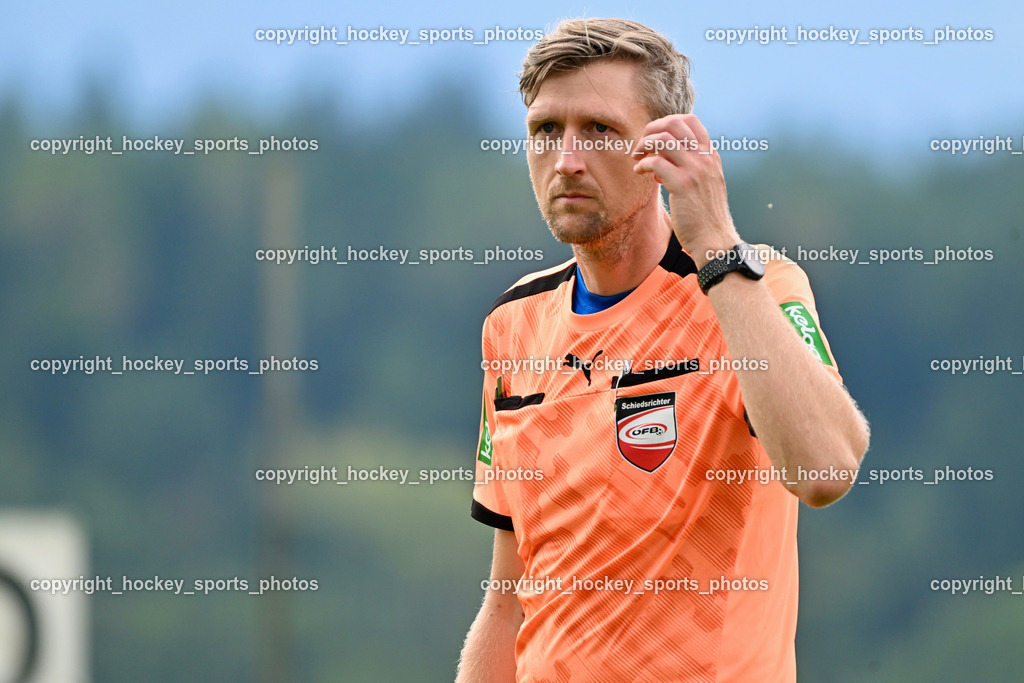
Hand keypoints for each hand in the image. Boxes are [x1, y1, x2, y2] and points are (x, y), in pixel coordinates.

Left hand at [632, 114, 739, 266]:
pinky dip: (642, 164)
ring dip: (644, 145)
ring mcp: (695, 170)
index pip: (690, 121)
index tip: (655, 138)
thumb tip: (665, 156)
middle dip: (652, 129)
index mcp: (710, 155)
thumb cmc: (705, 216)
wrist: (715, 240)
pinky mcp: (682, 185)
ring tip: (637, 157)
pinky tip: (639, 173)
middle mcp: (704, 158)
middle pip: (675, 123)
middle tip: (641, 144)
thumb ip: (691, 167)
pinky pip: (655, 163)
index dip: (666, 124)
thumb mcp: (705, 184)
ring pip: (663, 139)